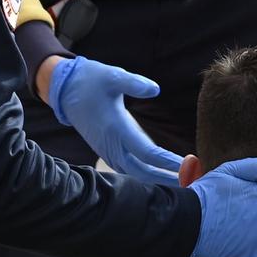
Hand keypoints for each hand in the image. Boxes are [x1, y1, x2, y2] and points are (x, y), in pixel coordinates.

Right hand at [45, 56, 184, 184]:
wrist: (65, 89)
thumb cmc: (91, 80)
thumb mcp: (112, 75)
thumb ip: (134, 83)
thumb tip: (155, 89)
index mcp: (116, 128)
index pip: (147, 152)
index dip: (168, 161)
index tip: (188, 165)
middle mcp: (111, 144)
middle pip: (142, 171)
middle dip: (166, 178)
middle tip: (191, 181)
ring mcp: (106, 149)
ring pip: (133, 174)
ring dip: (156, 179)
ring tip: (179, 182)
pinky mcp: (105, 150)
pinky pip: (126, 170)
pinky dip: (143, 175)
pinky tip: (158, 175)